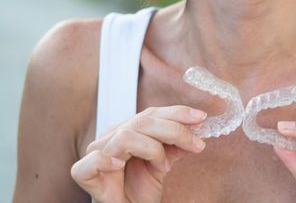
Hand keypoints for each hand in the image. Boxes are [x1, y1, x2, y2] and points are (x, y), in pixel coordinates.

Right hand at [70, 105, 207, 202]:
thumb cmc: (140, 189)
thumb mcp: (163, 162)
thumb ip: (177, 145)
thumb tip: (198, 128)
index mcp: (127, 130)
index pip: (152, 113)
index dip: (177, 113)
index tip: (201, 118)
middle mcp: (111, 137)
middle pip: (142, 121)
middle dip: (174, 130)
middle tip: (196, 144)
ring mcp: (97, 154)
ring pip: (125, 136)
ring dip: (152, 149)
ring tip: (162, 165)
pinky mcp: (86, 174)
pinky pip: (92, 161)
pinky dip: (106, 160)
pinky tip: (119, 166)